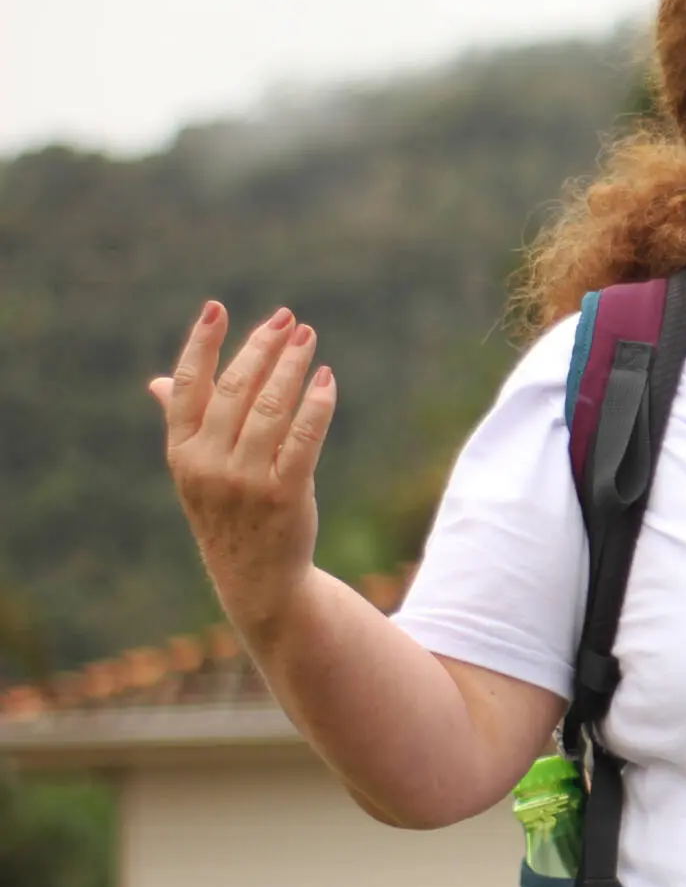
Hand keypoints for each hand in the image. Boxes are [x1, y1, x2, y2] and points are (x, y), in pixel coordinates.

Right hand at [148, 303, 335, 638]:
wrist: (255, 578)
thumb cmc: (227, 513)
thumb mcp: (195, 471)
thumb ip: (182, 424)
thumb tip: (158, 382)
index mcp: (182, 452)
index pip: (187, 387)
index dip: (200, 344)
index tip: (216, 307)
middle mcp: (208, 464)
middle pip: (233, 389)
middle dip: (260, 347)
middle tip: (286, 318)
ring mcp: (246, 481)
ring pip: (270, 408)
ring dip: (291, 367)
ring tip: (307, 337)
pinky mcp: (285, 495)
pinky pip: (304, 439)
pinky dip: (316, 405)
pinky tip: (326, 380)